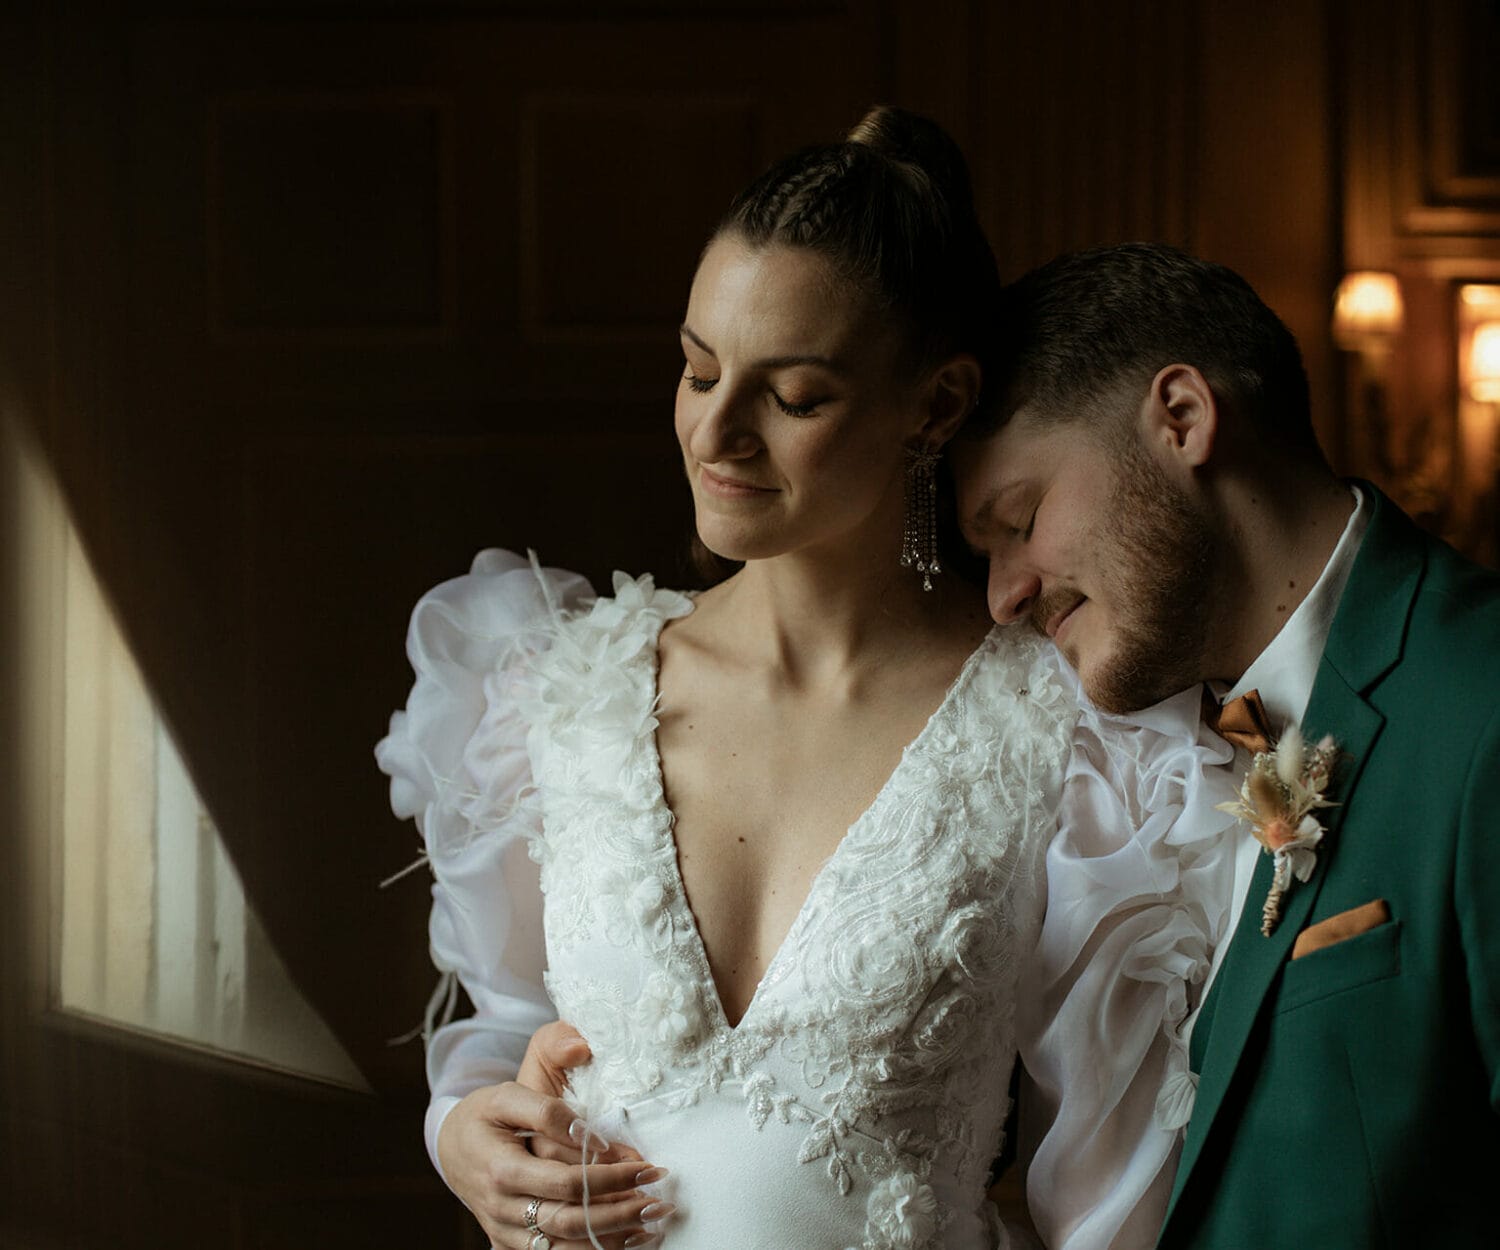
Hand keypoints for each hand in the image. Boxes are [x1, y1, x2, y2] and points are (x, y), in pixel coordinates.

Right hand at [437, 1024, 673, 1248]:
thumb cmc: (484, 1114)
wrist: (449, 1145)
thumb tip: (585, 1123)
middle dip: (621, 1213)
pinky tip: (624, 1240)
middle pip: (570, 1221)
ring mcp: (506, 1231)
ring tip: (652, 1225)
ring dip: (611, 1240)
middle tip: (660, 1200)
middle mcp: (504, 1208)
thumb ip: (546, 1106)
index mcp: (503, 1169)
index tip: (646, 1165)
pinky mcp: (511, 1244)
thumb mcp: (507, 1094)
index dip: (610, 1177)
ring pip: (564, 1249)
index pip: (567, 1182)